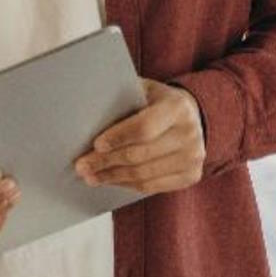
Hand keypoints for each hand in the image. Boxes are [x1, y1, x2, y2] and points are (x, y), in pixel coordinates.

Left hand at [75, 79, 205, 193]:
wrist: (190, 115)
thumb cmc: (156, 101)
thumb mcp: (142, 90)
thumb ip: (121, 98)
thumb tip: (87, 112)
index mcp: (177, 107)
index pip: (143, 127)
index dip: (118, 138)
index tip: (95, 145)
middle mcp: (189, 133)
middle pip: (140, 155)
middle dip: (106, 162)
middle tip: (81, 166)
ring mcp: (193, 157)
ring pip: (144, 175)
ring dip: (112, 178)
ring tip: (91, 177)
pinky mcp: (192, 175)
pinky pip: (153, 187)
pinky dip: (128, 185)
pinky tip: (111, 181)